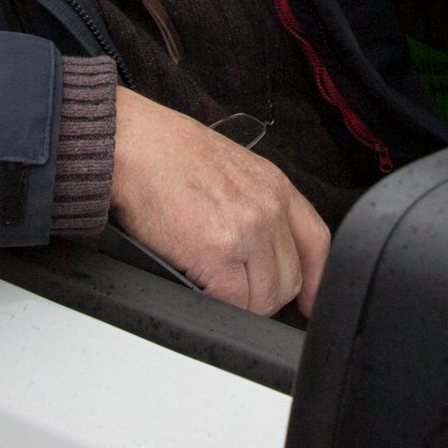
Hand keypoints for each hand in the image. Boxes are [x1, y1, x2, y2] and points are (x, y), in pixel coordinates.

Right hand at [108, 89, 329, 316]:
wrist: (131, 144)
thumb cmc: (166, 155)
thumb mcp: (230, 169)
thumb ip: (255, 205)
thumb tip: (262, 251)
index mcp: (274, 185)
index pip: (316, 242)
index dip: (315, 279)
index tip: (306, 302)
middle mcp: (268, 207)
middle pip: (290, 279)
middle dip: (263, 295)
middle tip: (232, 290)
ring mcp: (246, 230)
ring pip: (264, 298)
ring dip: (239, 303)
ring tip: (209, 285)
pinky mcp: (217, 251)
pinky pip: (233, 303)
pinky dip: (216, 304)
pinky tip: (197, 283)